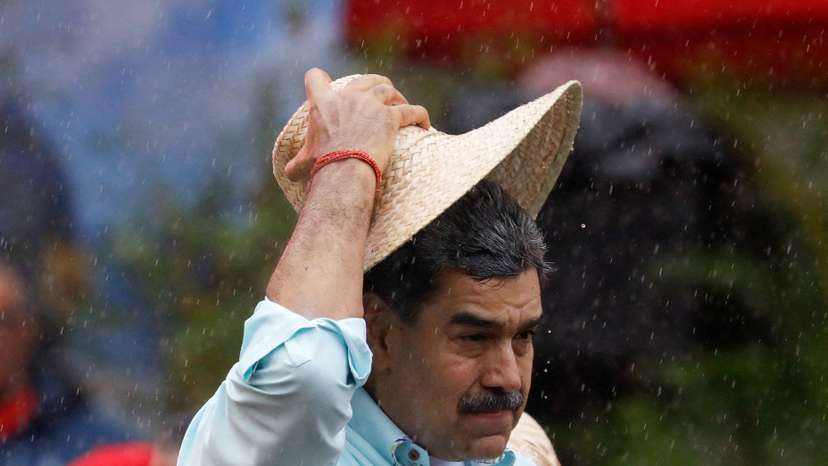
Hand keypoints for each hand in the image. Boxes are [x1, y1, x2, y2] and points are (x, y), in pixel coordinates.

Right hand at [284, 68, 429, 181]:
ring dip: (398, 97)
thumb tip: (287, 173)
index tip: (326, 85)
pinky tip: (425, 125)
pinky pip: (412, 111)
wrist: (344, 170)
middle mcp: (348, 97)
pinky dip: (420, 116)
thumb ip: (295, 163)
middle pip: (365, 79)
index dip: (319, 79)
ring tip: (403, 106)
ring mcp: (371, 105)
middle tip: (383, 96)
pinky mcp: (391, 118)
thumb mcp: (304, 163)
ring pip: (389, 90)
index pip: (315, 77)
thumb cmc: (322, 167)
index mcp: (323, 104)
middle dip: (375, 84)